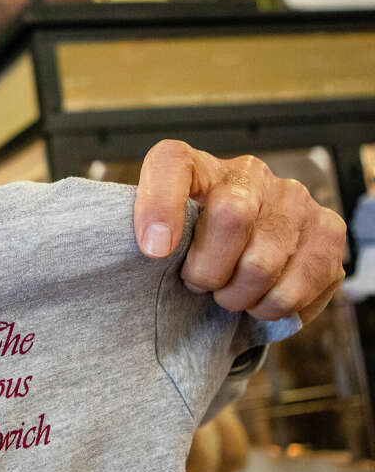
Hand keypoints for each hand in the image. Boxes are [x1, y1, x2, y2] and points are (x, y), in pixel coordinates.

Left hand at [133, 140, 346, 326]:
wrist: (245, 256)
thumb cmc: (193, 248)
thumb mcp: (158, 236)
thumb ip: (144, 235)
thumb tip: (155, 247)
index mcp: (197, 167)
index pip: (171, 163)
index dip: (159, 205)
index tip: (153, 251)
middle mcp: (249, 173)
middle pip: (231, 215)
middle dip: (206, 270)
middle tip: (199, 284)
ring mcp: (294, 200)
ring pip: (262, 263)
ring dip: (237, 296)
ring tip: (229, 293)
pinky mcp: (328, 232)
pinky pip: (295, 287)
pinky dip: (270, 307)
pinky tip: (260, 298)